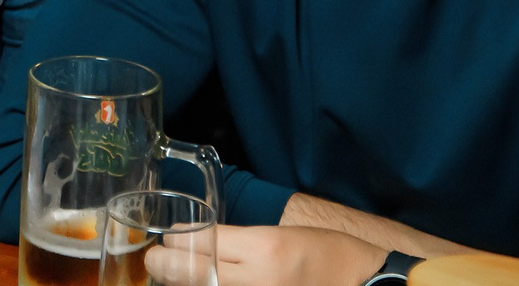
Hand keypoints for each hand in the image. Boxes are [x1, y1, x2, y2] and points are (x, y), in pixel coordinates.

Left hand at [177, 225, 384, 285]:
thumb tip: (193, 244)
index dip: (177, 240)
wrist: (363, 284)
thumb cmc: (324, 254)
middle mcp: (260, 280)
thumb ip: (236, 242)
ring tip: (173, 276)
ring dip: (184, 283)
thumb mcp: (279, 236)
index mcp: (265, 248)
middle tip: (155, 261)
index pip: (203, 241)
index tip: (167, 239)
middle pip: (194, 274)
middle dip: (165, 266)